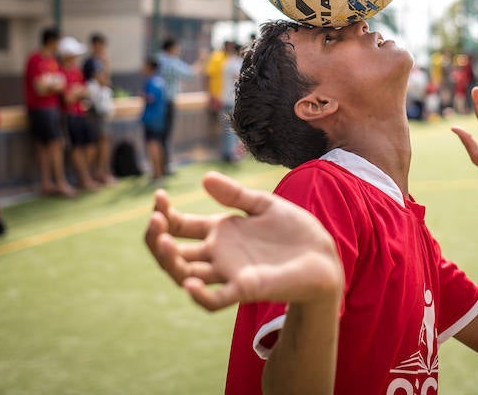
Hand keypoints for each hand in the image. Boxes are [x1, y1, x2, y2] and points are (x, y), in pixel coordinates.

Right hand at [145, 172, 342, 311]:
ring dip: (169, 261)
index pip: (180, 226)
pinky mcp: (245, 289)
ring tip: (162, 240)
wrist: (323, 254)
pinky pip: (215, 300)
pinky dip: (200, 296)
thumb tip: (205, 177)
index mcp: (220, 231)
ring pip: (186, 274)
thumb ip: (235, 194)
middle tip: (154, 219)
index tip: (159, 195)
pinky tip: (189, 283)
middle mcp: (218, 254)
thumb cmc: (294, 230)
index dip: (165, 213)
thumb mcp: (264, 204)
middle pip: (174, 251)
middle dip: (157, 237)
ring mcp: (229, 273)